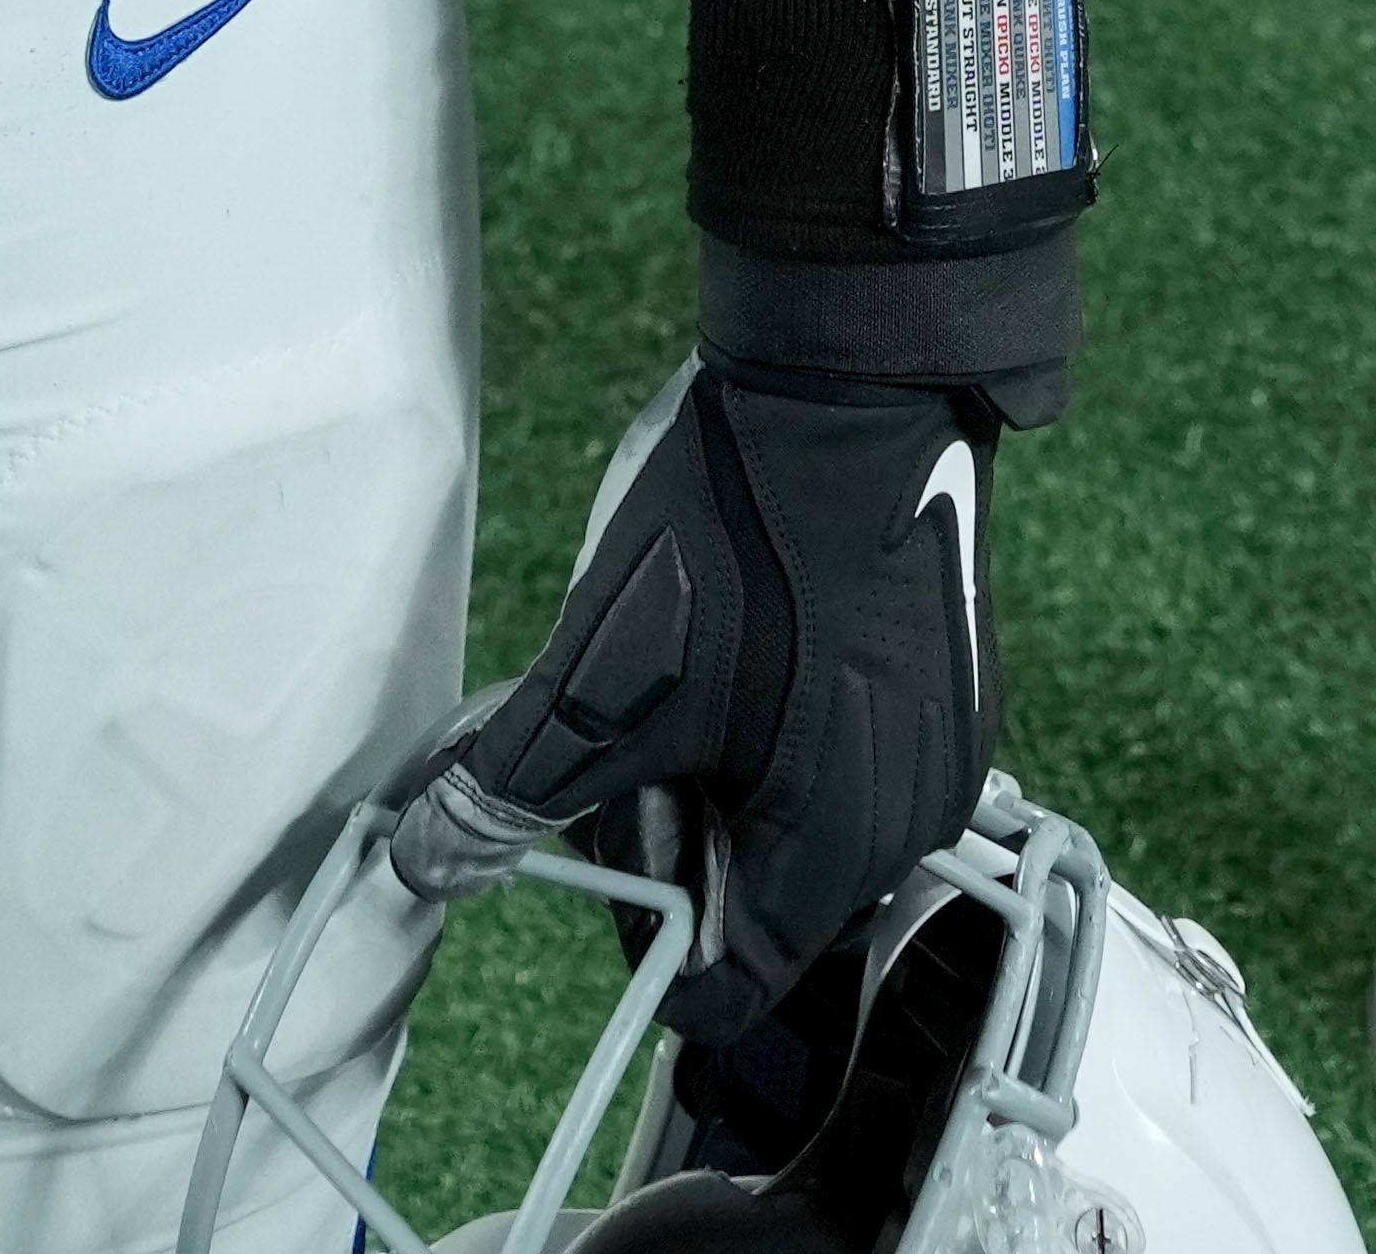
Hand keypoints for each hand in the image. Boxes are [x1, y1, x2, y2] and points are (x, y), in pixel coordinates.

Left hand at [436, 364, 1000, 1050]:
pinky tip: (732, 639)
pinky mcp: (948, 679)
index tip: (590, 844)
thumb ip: (512, 790)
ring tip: (666, 677)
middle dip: (669, 835)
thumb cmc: (736, 542)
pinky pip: (847, 750)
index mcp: (830, 856)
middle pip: (759, 899)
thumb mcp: (598, 677)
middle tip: (614, 739)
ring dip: (718, 775)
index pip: (727, 988)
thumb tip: (427, 861)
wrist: (853, 387)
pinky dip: (780, 725)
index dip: (637, 938)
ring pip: (799, 818)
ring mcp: (940, 748)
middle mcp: (906, 824)